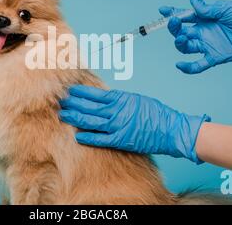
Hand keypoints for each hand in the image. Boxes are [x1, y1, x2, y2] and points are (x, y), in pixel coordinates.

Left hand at [59, 85, 209, 163]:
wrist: (170, 128)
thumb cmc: (155, 112)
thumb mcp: (135, 99)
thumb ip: (119, 99)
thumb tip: (104, 98)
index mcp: (120, 98)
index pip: (94, 94)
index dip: (80, 92)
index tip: (70, 91)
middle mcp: (116, 111)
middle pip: (88, 107)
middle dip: (72, 104)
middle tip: (60, 102)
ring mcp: (118, 126)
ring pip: (90, 121)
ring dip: (75, 118)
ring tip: (63, 115)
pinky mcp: (121, 140)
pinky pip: (100, 139)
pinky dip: (88, 137)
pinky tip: (77, 136)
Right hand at [159, 0, 231, 73]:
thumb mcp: (227, 8)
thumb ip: (208, 8)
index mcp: (205, 18)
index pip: (185, 15)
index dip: (172, 12)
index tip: (162, 10)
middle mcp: (204, 31)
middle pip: (181, 31)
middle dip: (174, 27)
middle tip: (174, 22)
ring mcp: (208, 45)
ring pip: (186, 47)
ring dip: (179, 43)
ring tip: (181, 38)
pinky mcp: (215, 57)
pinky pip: (198, 65)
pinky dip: (188, 67)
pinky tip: (179, 65)